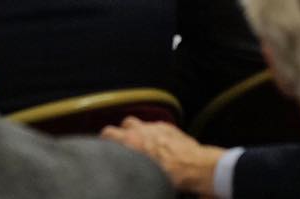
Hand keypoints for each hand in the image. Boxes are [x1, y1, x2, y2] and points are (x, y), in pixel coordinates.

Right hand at [100, 117, 223, 195]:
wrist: (194, 167)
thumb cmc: (171, 176)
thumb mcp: (145, 174)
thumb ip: (132, 167)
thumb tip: (127, 174)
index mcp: (131, 141)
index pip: (108, 133)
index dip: (105, 139)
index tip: (105, 145)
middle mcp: (142, 130)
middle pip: (125, 124)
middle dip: (124, 132)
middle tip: (126, 144)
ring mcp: (156, 126)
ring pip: (141, 123)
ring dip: (140, 131)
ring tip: (142, 143)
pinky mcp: (169, 127)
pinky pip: (157, 126)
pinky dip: (155, 133)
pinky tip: (160, 144)